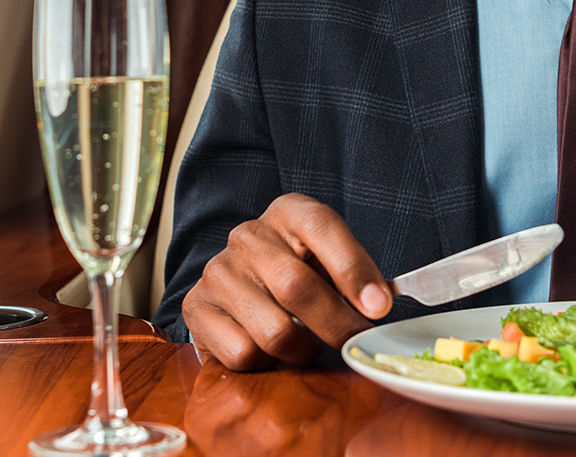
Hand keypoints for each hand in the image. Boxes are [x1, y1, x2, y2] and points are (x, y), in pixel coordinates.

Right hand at [182, 193, 393, 370]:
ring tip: (308, 347)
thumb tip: (378, 307)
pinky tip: (269, 350)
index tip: (379, 307)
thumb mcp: (327, 263)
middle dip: (336, 325)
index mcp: (288, 212)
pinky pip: (244, 353)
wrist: (239, 290)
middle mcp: (248, 236)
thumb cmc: (298, 275)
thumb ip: (353, 278)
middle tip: (355, 344)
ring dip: (303, 351)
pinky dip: (266, 363)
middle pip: (297, 287)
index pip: (321, 226)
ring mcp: (218, 271)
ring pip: (274, 331)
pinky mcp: (196, 307)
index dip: (353, 268)